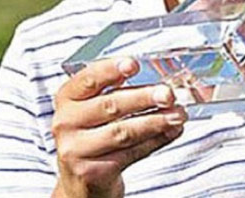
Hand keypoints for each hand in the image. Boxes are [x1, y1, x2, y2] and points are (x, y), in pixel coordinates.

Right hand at [52, 58, 186, 197]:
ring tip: (177, 114)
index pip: (89, 79)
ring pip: (123, 132)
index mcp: (68, 97)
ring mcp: (77, 150)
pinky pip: (131, 153)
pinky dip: (156, 140)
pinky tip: (171, 131)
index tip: (133, 64)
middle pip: (110, 106)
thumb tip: (159, 81)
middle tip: (167, 94)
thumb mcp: (94, 105)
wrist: (80, 179)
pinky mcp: (92, 173)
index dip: (111, 70)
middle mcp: (67, 122)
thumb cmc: (92, 131)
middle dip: (144, 98)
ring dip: (156, 121)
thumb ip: (117, 89)